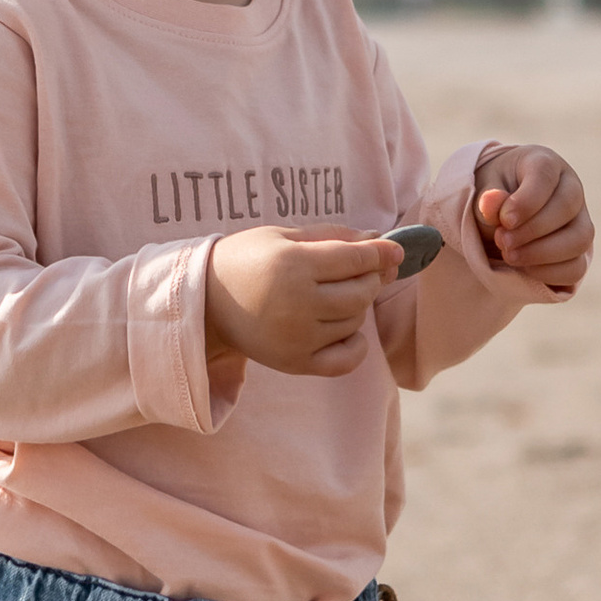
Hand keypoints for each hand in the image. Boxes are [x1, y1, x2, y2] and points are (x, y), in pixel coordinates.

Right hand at [207, 226, 404, 377]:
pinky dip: (356, 346)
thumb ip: (333, 236)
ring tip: (336, 294)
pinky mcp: (294, 363)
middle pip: (360, 292)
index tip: (396, 250)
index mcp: (293, 265)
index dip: (381, 253)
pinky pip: (345, 361)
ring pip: (354, 322)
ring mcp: (296, 338)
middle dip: (370, 278)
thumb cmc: (246, 259)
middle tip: (361, 270)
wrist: (204, 301)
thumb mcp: (284, 236)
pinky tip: (348, 330)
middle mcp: (296, 304)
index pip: (354, 259)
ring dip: (356, 306)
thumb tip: (380, 241)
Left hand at [475, 144, 593, 290]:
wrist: (502, 215)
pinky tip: (524, 268)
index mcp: (545, 163)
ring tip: (510, 255)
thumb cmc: (494, 195)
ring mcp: (580, 219)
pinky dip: (549, 273)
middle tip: (501, 241)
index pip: (545, 176)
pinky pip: (577, 267)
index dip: (526, 201)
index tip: (504, 221)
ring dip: (542, 253)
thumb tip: (490, 202)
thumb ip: (487, 199)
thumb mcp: (484, 189)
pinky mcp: (580, 250)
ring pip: (579, 239)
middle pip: (566, 207)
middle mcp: (571, 187)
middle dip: (531, 230)